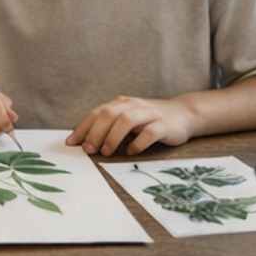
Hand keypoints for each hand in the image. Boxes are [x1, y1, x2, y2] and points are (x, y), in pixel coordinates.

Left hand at [65, 95, 193, 155]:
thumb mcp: (128, 118)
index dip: (82, 127)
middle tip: (88, 150)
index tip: (71, 143)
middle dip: (95, 132)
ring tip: (106, 152)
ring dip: (113, 137)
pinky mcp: (164, 125)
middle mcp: (133, 105)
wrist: (184, 113)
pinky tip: (131, 152)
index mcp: (121, 103)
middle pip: (109, 114)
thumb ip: (110, 126)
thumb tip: (85, 142)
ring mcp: (149, 113)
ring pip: (126, 120)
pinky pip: (150, 132)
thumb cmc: (149, 120)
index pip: (97, 113)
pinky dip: (138, 142)